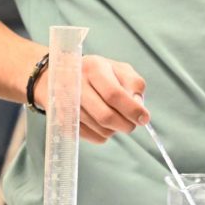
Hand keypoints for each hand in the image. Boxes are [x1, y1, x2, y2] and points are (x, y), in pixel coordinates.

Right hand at [34, 55, 149, 143]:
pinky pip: (88, 136)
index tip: (144, 118)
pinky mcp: (60, 119)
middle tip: (132, 125)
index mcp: (94, 68)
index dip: (132, 109)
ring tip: (117, 120)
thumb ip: (133, 84)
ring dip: (114, 130)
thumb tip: (139, 105)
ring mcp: (65, 103)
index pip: (114, 94)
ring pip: (97, 128)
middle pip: (105, 115)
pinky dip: (101, 134)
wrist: (60, 75)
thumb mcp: (119, 69)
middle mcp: (76, 85)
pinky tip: (102, 124)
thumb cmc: (98, 73)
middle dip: (125, 124)